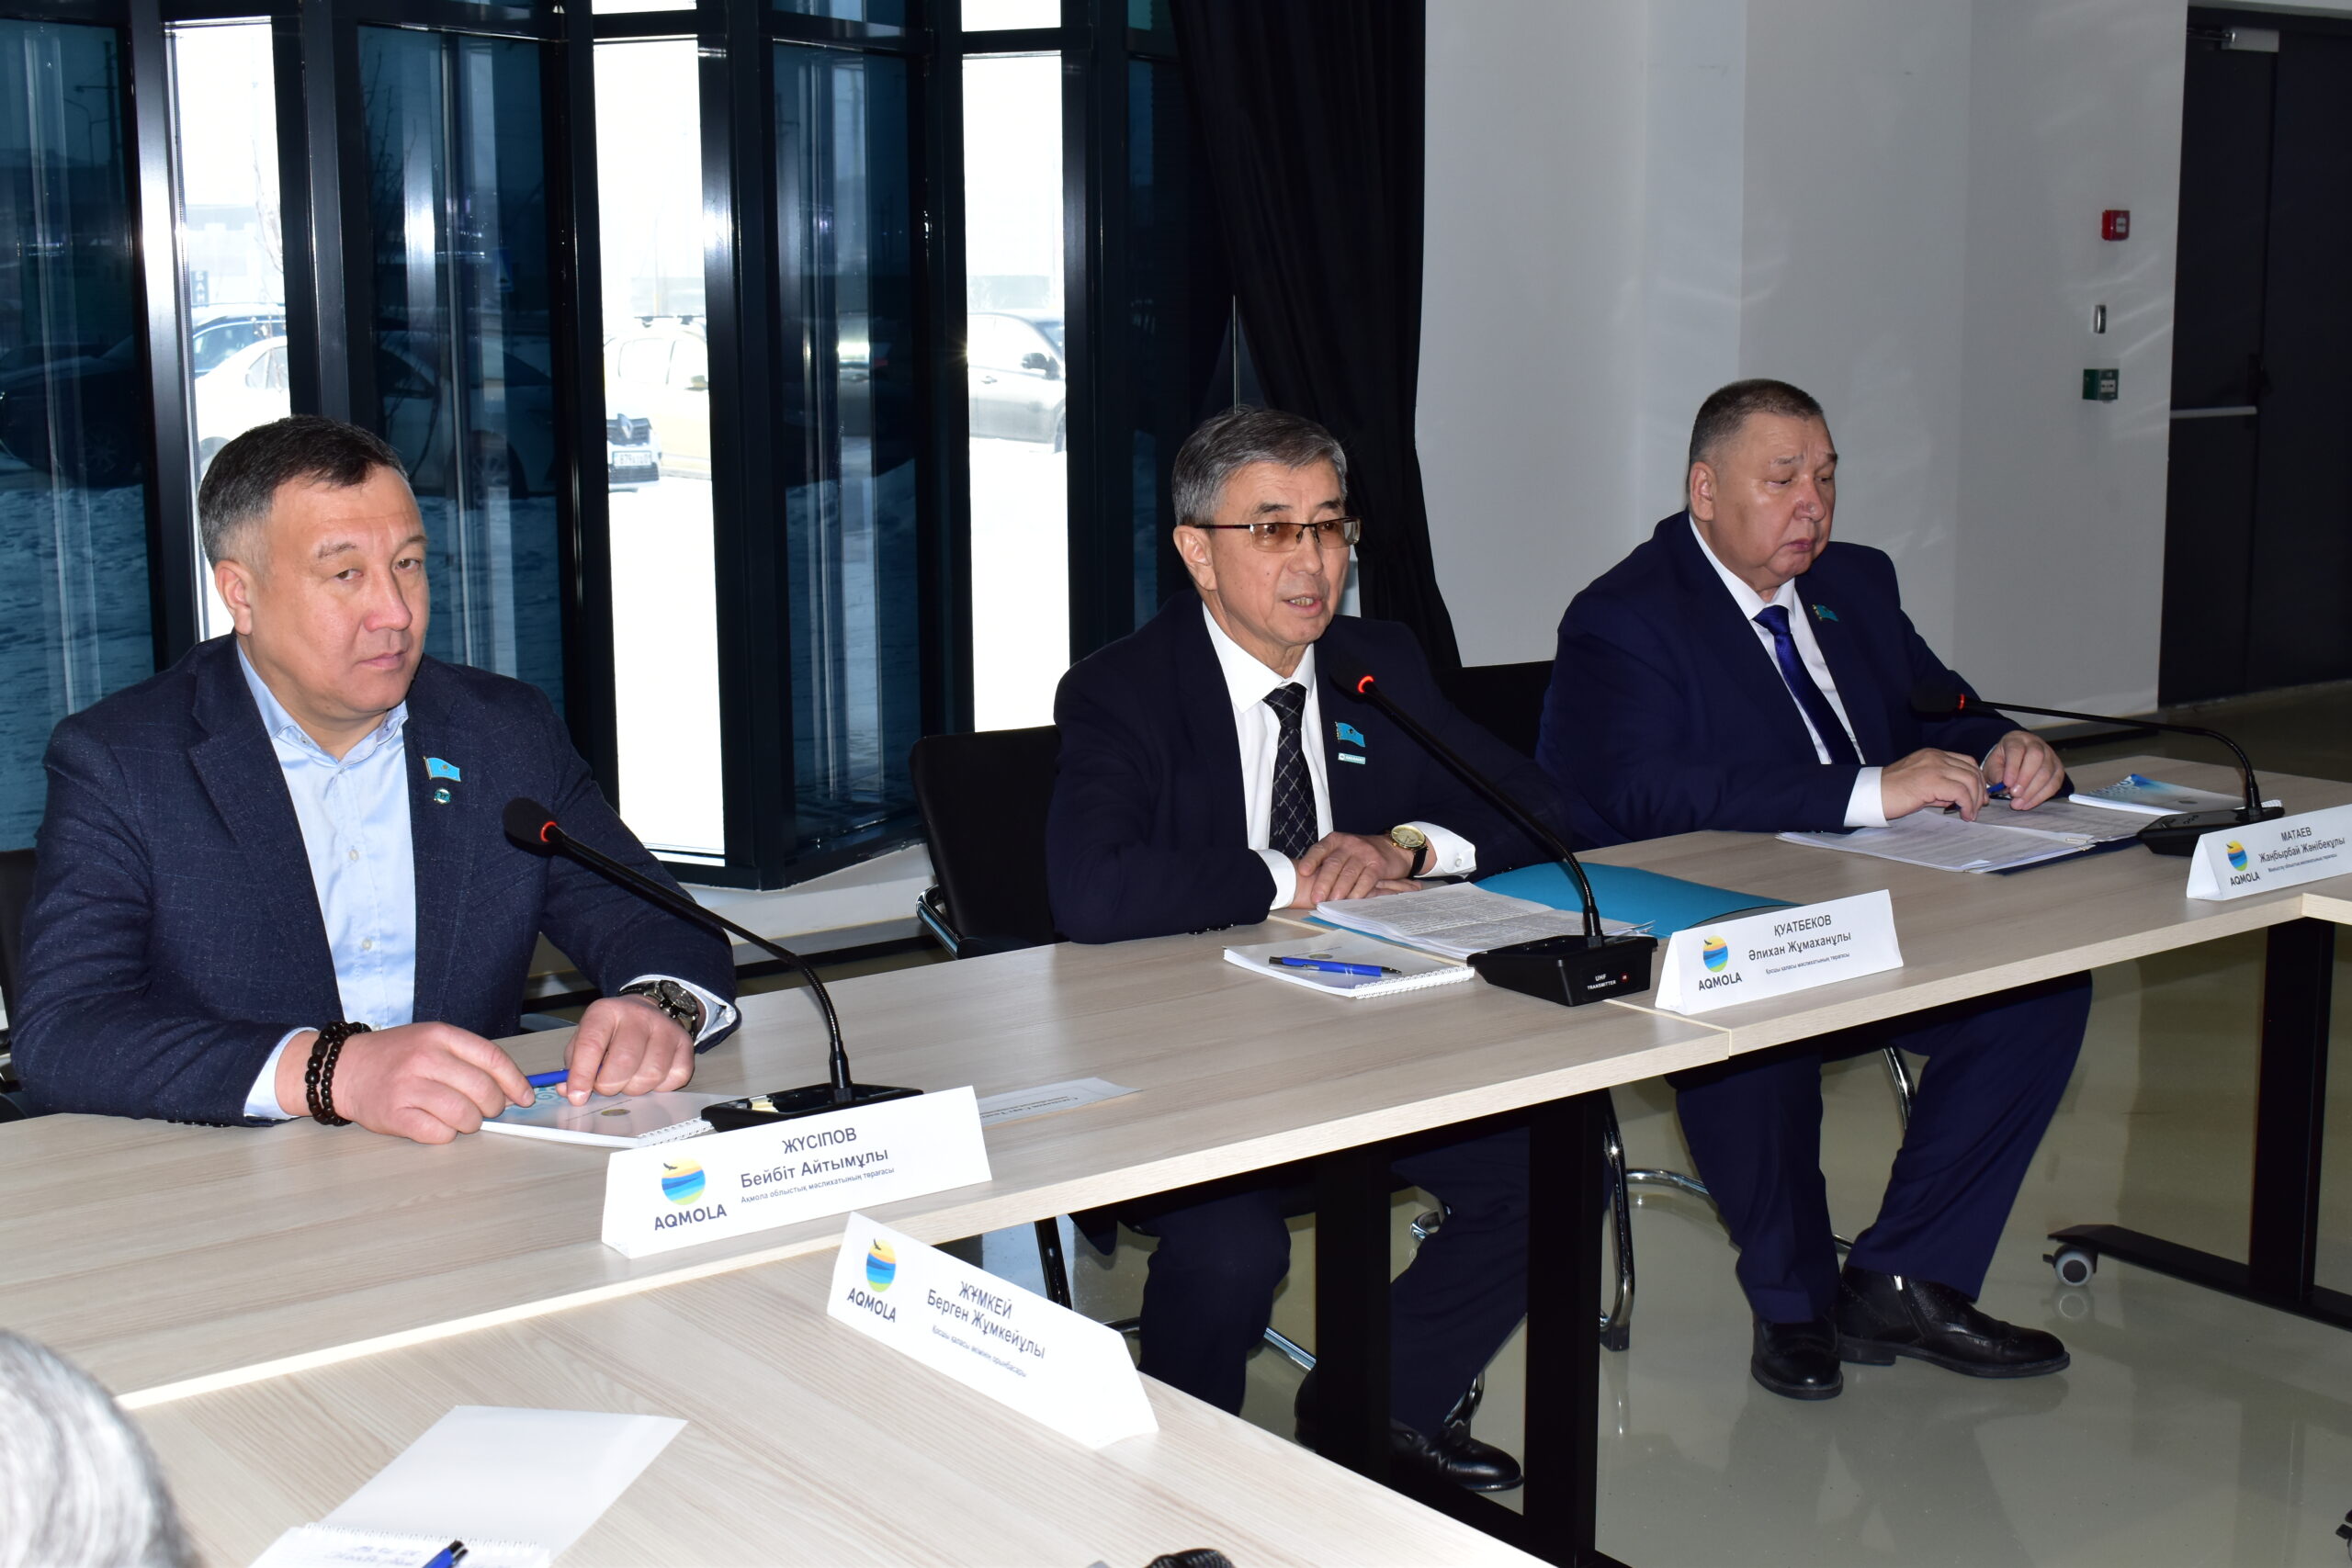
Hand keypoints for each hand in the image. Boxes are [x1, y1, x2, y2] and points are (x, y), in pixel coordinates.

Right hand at [276, 1021, 531, 1143]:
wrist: (343, 1069)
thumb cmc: (394, 1057)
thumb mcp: (431, 1041)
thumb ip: (468, 1058)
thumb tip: (509, 1090)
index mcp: (440, 1036)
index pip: (493, 1060)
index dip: (515, 1083)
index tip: (524, 1098)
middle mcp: (425, 1059)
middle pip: (483, 1090)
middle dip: (493, 1107)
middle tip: (487, 1111)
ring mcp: (409, 1087)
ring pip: (464, 1115)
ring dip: (470, 1123)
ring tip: (460, 1118)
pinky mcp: (395, 1115)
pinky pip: (439, 1133)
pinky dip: (446, 1134)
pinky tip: (438, 1125)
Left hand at [562, 995, 695, 1104]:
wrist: (645, 1012)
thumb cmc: (611, 1032)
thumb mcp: (586, 1039)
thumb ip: (574, 1065)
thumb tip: (570, 1092)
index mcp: (606, 1011)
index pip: (591, 1044)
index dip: (582, 1074)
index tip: (578, 1096)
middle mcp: (638, 1015)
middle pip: (624, 1061)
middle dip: (610, 1085)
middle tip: (605, 1087)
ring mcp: (666, 1028)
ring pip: (651, 1074)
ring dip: (635, 1087)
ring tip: (628, 1079)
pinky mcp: (685, 1044)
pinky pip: (674, 1078)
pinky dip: (659, 1087)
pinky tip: (649, 1075)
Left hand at [1290, 832, 1416, 904]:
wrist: (1391, 848)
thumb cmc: (1359, 854)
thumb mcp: (1341, 852)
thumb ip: (1326, 862)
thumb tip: (1305, 883)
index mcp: (1335, 840)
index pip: (1320, 849)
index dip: (1311, 860)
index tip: (1303, 872)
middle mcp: (1348, 844)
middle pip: (1333, 864)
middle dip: (1324, 882)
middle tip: (1317, 898)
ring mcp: (1364, 853)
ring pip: (1349, 872)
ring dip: (1340, 889)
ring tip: (1333, 902)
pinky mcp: (1378, 864)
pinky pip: (1367, 878)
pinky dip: (1359, 891)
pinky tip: (1353, 900)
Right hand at [1880, 747, 1989, 820]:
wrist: (1872, 794)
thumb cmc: (1891, 792)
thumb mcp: (1920, 784)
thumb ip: (1940, 787)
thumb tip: (1958, 798)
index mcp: (1933, 755)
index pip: (1966, 762)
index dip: (1977, 779)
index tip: (1977, 797)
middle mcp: (1936, 757)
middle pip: (1972, 770)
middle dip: (1979, 791)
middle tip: (1977, 808)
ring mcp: (1934, 767)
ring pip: (1970, 780)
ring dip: (1975, 800)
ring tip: (1970, 814)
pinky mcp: (1932, 781)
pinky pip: (1961, 792)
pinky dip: (1967, 805)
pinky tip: (1964, 814)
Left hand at [1979, 728, 2064, 810]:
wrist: (2015, 760)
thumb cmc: (2002, 762)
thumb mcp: (1993, 765)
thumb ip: (1995, 773)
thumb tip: (2004, 786)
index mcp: (2016, 740)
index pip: (2017, 750)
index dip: (2013, 768)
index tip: (2007, 784)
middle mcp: (2036, 744)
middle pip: (2036, 757)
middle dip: (2025, 779)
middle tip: (2014, 795)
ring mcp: (2050, 755)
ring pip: (2047, 771)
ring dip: (2033, 791)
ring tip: (2018, 804)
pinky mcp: (2058, 768)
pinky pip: (2055, 783)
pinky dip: (2042, 796)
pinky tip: (2028, 803)